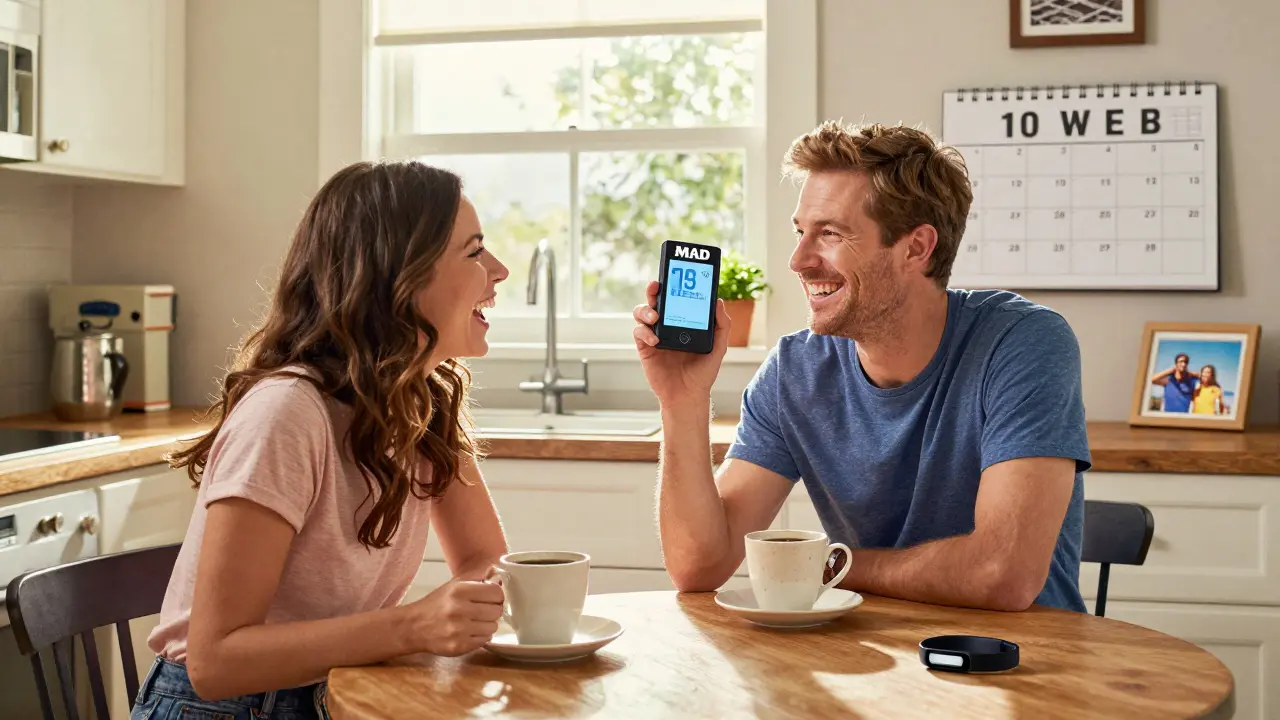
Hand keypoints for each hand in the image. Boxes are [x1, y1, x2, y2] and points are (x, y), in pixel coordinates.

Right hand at [404, 577, 503, 656]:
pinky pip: (485, 640)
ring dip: (487, 624)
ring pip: (493, 627)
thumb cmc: (436, 604)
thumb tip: (499, 576)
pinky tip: (469, 631)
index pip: (496, 592)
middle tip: (483, 610)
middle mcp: (458, 610)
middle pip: (497, 610)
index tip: (492, 597)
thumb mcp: (454, 585)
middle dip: (493, 610)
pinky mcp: (458, 646)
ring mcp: (458, 630)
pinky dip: (480, 636)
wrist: (414, 627)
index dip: (497, 595)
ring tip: (475, 622)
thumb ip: (478, 579)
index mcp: (459, 590)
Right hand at [632, 280, 730, 406]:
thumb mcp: (718, 346)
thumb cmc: (703, 371)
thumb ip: (722, 324)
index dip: (673, 284)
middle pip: (656, 300)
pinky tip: (656, 340)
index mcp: (683, 320)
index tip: (675, 274)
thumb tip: (718, 301)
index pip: (676, 297)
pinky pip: (639, 333)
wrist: (689, 395)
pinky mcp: (645, 348)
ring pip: (642, 313)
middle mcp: (667, 324)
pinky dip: (644, 333)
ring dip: (645, 310)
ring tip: (655, 317)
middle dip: (654, 289)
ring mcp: (654, 335)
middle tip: (656, 286)